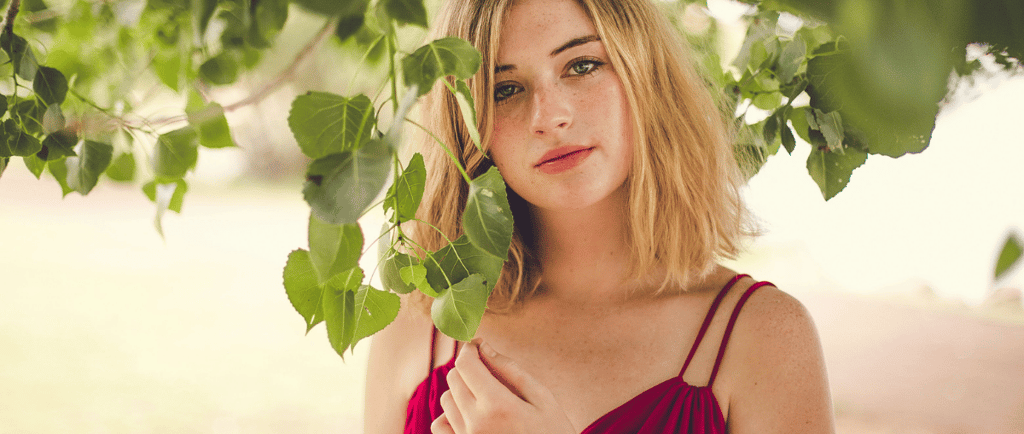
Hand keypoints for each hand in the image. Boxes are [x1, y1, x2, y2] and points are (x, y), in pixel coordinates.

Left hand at [431, 339, 576, 433]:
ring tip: (484, 396)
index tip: (478, 346)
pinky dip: (450, 415)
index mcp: (498, 405)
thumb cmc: (553, 433)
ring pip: (446, 400)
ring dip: (460, 390)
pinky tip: (470, 415)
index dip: (470, 349)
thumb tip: (484, 347)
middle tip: (487, 371)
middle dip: (468, 368)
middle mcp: (476, 423)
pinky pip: (440, 425)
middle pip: (454, 378)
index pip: (466, 364)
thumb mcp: (542, 399)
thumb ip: (511, 370)